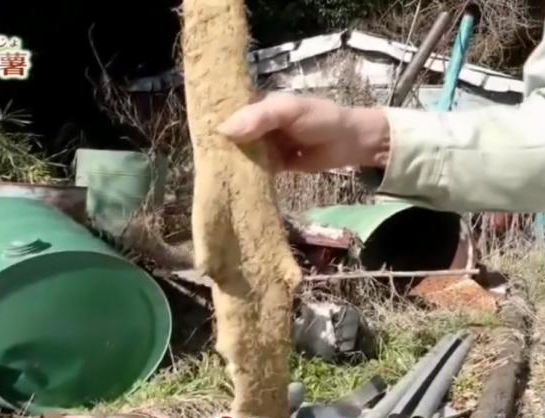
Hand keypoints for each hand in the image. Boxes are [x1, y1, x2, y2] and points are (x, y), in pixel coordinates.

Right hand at [217, 92, 389, 172]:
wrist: (348, 142)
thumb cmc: (320, 118)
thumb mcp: (289, 110)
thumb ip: (260, 118)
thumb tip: (224, 130)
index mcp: (258, 104)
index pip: (228, 110)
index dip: (212, 119)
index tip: (195, 133)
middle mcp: (257, 124)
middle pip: (232, 136)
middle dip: (219, 147)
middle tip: (201, 162)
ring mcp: (265, 145)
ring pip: (242, 154)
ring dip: (232, 164)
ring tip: (212, 177)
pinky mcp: (273, 164)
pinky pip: (255, 170)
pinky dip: (247, 177)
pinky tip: (233, 186)